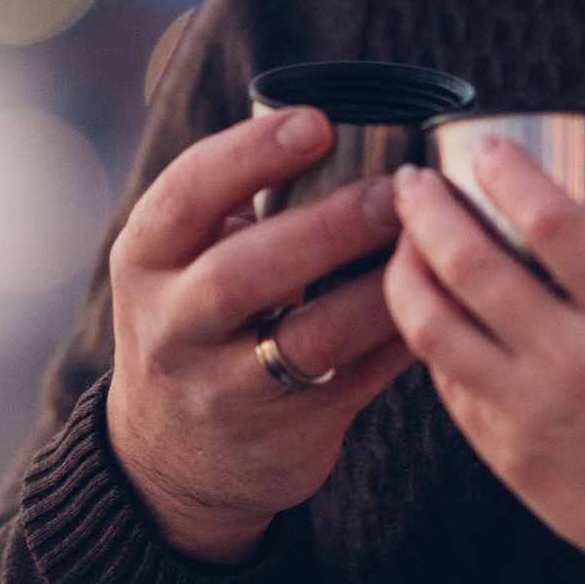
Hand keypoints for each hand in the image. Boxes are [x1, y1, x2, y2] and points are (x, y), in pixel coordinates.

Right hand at [104, 108, 418, 562]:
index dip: (250, 155)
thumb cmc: (198, 322)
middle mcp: (173, 325)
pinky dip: (396, 342)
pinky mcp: (282, 434)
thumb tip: (349, 126)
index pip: (186, 196)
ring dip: (373, 292)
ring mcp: (224, 388)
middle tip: (392, 193)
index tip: (317, 123)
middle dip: (324, 228)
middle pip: (241, 274)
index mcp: (147, 260)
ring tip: (424, 248)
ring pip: (304, 339)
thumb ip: (238, 204)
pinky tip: (437, 304)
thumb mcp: (181, 261)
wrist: (172, 460)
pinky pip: (352, 383)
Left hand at [385, 145, 584, 583]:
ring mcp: (532, 409)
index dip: (506, 173)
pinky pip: (448, 384)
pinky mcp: (505, 452)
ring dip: (405, 273)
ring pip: (433, 326)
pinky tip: (430, 319)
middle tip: (414, 186)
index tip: (484, 150)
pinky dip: (431, 342)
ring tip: (403, 248)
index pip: (552, 220)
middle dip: (427, 210)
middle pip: (471, 262)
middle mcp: (577, 358)